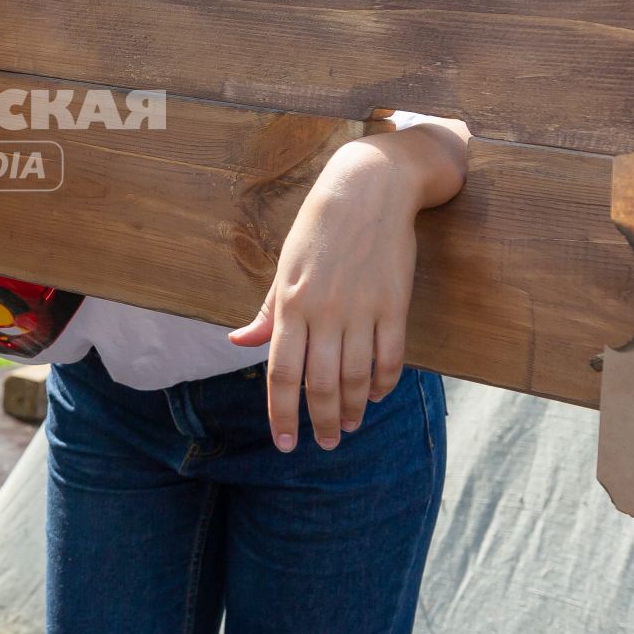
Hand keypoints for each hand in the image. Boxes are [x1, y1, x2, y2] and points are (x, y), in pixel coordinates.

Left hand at [229, 139, 421, 452]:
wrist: (368, 189)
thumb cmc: (318, 229)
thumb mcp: (284, 266)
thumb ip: (267, 311)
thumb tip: (238, 341)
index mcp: (290, 304)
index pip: (281, 372)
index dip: (282, 412)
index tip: (284, 442)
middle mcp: (324, 312)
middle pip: (321, 384)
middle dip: (320, 422)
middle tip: (323, 444)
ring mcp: (362, 309)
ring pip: (358, 377)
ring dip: (353, 410)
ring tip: (349, 427)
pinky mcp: (395, 304)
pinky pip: (391, 357)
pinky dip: (384, 383)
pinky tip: (377, 396)